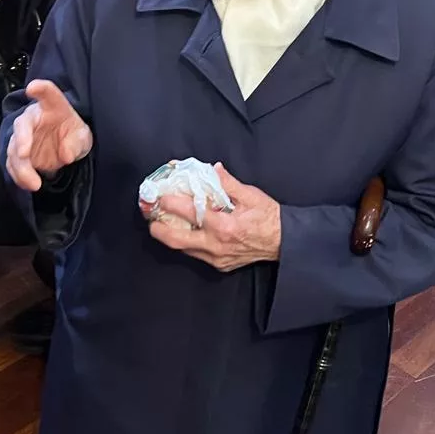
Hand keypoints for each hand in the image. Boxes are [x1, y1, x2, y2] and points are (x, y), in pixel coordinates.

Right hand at [4, 80, 91, 190]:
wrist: (65, 146)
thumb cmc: (73, 133)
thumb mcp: (82, 136)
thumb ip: (76, 142)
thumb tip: (65, 155)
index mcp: (53, 106)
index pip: (48, 94)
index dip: (40, 89)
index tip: (32, 88)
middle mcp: (34, 118)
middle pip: (22, 124)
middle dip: (21, 139)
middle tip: (24, 154)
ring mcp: (24, 136)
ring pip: (14, 149)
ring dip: (21, 166)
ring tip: (34, 184)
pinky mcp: (19, 153)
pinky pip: (14, 164)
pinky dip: (19, 176)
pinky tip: (29, 185)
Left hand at [143, 164, 281, 271]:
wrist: (285, 243)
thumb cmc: (269, 217)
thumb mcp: (251, 195)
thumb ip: (228, 183)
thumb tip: (213, 168)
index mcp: (224, 225)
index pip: (189, 212)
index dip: (170, 202)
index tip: (160, 194)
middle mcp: (216, 245)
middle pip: (176, 239)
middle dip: (158, 227)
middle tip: (150, 215)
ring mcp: (216, 257)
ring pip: (182, 249)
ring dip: (169, 235)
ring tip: (160, 222)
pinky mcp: (218, 265)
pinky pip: (195, 254)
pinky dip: (185, 242)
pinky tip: (182, 231)